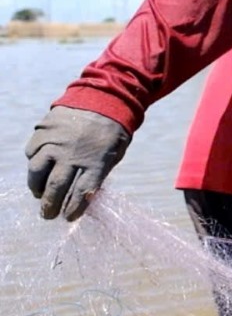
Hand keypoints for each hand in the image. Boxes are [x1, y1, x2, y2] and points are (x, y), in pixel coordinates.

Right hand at [25, 106, 131, 220]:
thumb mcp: (114, 154)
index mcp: (96, 162)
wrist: (104, 97)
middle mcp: (73, 154)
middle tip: (48, 215)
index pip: (81, 193)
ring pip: (37, 171)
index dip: (73, 209)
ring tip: (39, 193)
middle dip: (50, 205)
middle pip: (56, 187)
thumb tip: (85, 196)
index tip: (67, 218)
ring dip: (36, 186)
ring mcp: (56, 142)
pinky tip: (39, 167)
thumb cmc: (113, 130)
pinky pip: (32, 151)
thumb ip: (99, 174)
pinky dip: (34, 161)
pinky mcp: (44, 130)